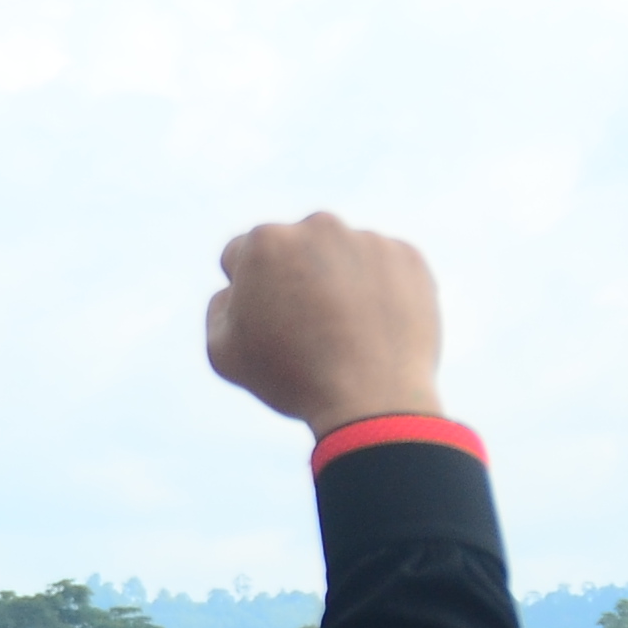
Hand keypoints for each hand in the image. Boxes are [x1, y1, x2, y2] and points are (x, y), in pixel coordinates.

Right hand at [203, 211, 446, 434]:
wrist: (373, 401)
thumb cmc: (292, 379)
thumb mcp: (224, 352)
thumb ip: (218, 307)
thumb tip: (235, 287)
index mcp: (265, 241)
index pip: (242, 254)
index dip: (249, 291)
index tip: (268, 322)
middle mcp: (318, 226)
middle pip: (296, 248)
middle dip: (297, 276)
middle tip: (310, 328)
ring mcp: (368, 239)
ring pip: (344, 255)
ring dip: (341, 281)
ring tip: (348, 332)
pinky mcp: (409, 257)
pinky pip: (386, 268)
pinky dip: (382, 290)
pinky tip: (377, 328)